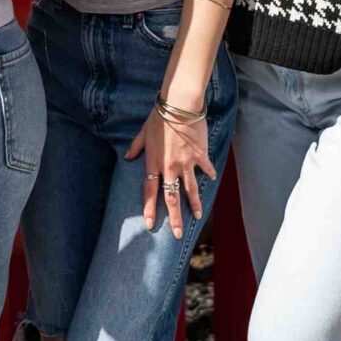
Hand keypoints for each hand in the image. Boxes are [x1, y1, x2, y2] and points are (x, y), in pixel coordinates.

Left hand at [129, 103, 216, 238]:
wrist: (179, 106)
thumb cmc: (159, 117)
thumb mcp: (143, 132)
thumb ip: (136, 147)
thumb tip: (129, 157)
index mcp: (154, 163)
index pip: (150, 191)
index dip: (150, 209)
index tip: (150, 224)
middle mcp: (170, 167)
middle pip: (172, 198)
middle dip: (174, 217)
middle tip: (176, 234)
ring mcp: (186, 163)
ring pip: (190, 189)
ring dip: (195, 205)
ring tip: (198, 217)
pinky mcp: (200, 155)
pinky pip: (205, 168)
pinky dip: (209, 174)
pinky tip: (212, 180)